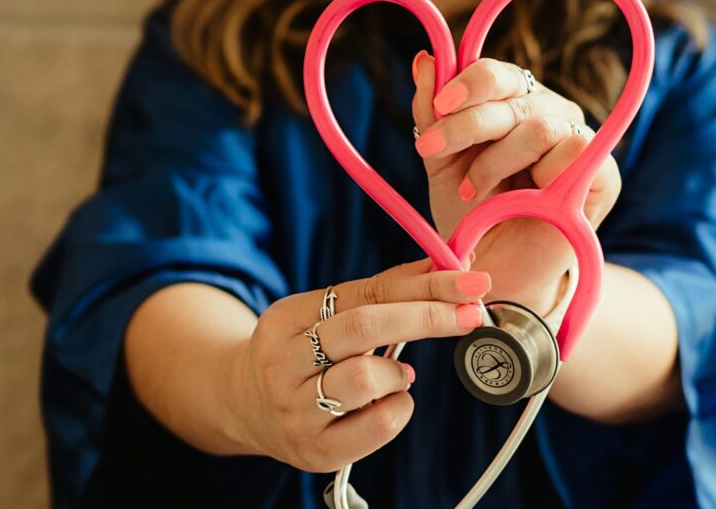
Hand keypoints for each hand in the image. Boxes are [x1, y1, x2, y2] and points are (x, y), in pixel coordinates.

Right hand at [230, 258, 490, 471]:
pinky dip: (399, 408)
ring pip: (365, 378)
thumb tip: (448, 265)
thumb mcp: (326, 314)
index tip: (471, 281)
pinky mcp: (315, 450)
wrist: (244, 407)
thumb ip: (383, 292)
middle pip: (363, 326)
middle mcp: (283, 363)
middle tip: (471, 314)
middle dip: (426, 317)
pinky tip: (391, 402)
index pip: (366, 292)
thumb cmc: (304, 353)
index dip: (424, 285)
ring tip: (399, 375)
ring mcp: (295, 410)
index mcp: (286, 318)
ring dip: (399, 373)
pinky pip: (377, 426)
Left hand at [410, 51, 620, 313]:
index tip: (437, 108)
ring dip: (496, 161)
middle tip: (431, 151)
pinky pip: (576, 151)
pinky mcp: (603, 174)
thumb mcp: (441, 163)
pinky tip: (521, 200)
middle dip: (467, 124)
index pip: (497, 73)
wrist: (495, 271)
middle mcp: (548, 112)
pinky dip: (540, 176)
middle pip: (513, 95)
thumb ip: (431, 113)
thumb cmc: (471, 215)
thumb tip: (425, 59)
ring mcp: (578, 140)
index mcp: (513, 103)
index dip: (467, 83)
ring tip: (473, 191)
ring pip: (540, 125)